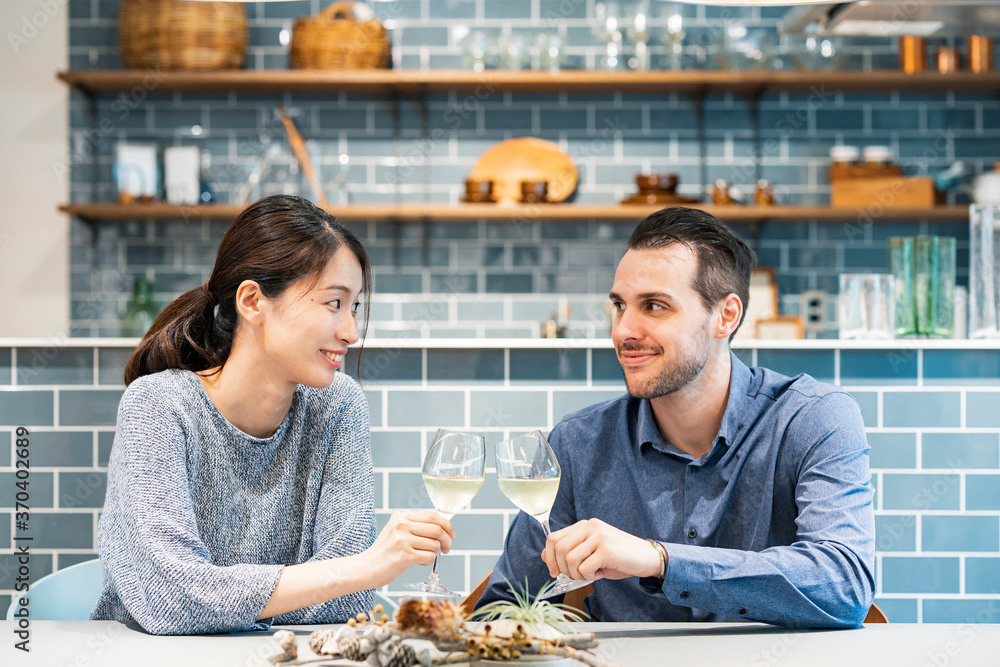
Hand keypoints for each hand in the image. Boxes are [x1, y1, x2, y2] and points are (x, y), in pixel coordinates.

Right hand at [365, 511, 454, 587]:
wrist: (365, 568)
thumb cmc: (385, 552)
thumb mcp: (397, 531)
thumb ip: (416, 527)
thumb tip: (444, 529)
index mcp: (401, 516)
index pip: (433, 516)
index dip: (447, 525)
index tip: (451, 534)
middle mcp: (401, 525)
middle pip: (437, 529)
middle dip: (447, 540)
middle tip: (447, 548)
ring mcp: (402, 540)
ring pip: (435, 544)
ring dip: (434, 553)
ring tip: (422, 557)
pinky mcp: (404, 556)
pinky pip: (429, 557)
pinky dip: (428, 561)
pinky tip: (418, 562)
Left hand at [541, 518, 662, 581]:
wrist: (646, 557)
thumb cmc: (618, 557)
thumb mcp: (590, 552)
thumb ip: (569, 551)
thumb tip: (544, 555)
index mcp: (584, 525)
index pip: (554, 538)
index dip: (549, 557)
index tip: (554, 571)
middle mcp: (590, 526)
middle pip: (559, 548)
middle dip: (562, 568)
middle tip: (574, 576)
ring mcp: (599, 537)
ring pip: (570, 559)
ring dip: (576, 574)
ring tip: (590, 573)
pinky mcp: (607, 550)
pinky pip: (585, 568)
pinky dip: (589, 576)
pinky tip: (600, 573)